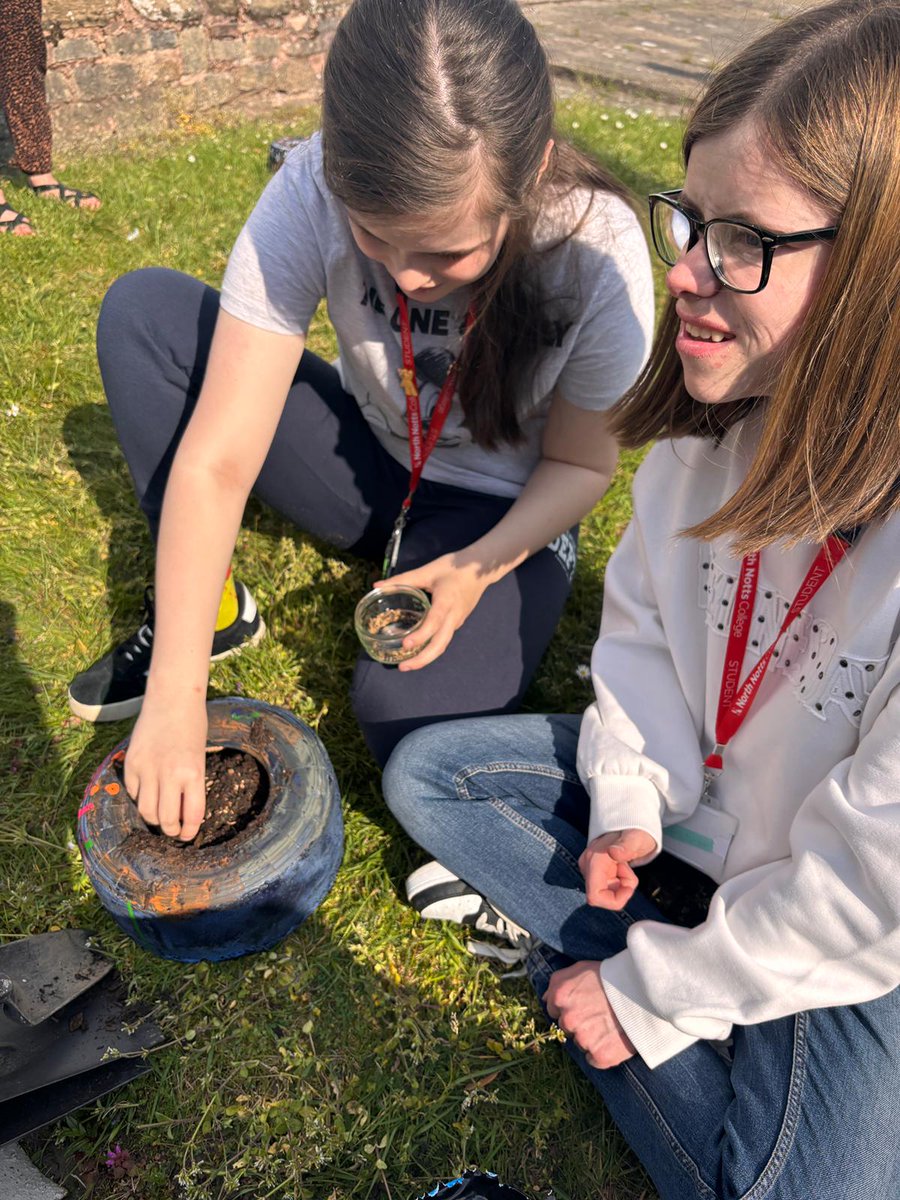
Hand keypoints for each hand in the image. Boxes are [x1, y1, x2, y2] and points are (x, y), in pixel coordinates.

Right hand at [123, 698, 208, 840]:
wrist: (172, 698)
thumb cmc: (192, 725)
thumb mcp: (200, 755)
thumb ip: (191, 782)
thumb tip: (184, 810)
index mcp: (193, 773)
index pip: (192, 815)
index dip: (189, 831)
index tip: (187, 835)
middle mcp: (169, 774)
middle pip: (165, 819)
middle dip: (169, 830)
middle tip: (172, 830)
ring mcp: (147, 769)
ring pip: (145, 810)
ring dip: (153, 818)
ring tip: (159, 816)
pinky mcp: (131, 763)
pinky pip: (132, 791)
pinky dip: (139, 796)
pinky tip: (147, 791)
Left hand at [377, 549, 489, 670]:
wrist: (481, 568)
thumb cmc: (454, 567)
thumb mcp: (427, 570)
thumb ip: (402, 579)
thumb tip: (376, 586)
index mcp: (447, 601)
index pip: (434, 622)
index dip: (420, 635)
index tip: (405, 645)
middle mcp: (454, 616)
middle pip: (440, 644)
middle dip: (422, 659)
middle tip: (402, 667)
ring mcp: (457, 621)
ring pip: (443, 645)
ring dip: (426, 657)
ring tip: (407, 664)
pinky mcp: (457, 622)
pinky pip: (444, 639)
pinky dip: (431, 649)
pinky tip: (418, 650)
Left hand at [545, 960, 635, 1068]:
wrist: (642, 992)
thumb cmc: (611, 977)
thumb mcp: (580, 969)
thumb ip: (557, 983)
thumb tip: (546, 1000)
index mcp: (561, 996)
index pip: (553, 1010)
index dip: (569, 1007)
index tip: (584, 1004)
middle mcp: (568, 1019)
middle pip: (567, 1027)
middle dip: (580, 1021)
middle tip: (599, 1012)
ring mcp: (583, 1039)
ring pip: (581, 1043)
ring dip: (592, 1037)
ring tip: (610, 1023)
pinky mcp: (599, 1055)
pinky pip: (594, 1059)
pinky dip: (602, 1052)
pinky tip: (613, 1038)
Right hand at [579, 828, 655, 908]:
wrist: (631, 826)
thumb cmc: (636, 832)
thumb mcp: (637, 838)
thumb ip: (626, 845)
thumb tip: (613, 852)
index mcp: (595, 860)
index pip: (595, 897)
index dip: (614, 900)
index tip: (630, 887)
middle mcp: (587, 865)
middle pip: (601, 897)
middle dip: (620, 890)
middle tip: (629, 871)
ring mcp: (589, 869)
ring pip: (604, 893)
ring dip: (620, 886)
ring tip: (626, 866)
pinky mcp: (593, 871)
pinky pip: (606, 888)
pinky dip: (618, 883)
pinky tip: (621, 868)